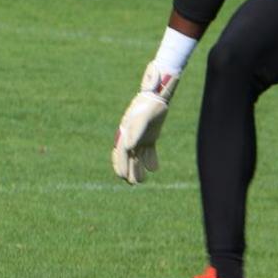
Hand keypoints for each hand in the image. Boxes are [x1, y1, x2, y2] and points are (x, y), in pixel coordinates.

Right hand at [112, 61, 179, 184]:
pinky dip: (151, 160)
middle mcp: (131, 136)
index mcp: (125, 132)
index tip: (122, 176)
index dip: (120, 164)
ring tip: (141, 181)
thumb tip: (128, 146)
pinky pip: (149, 152)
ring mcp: (141, 137)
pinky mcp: (150, 137)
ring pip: (137, 157)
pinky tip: (154, 168)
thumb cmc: (148, 105)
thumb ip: (136, 132)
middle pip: (128, 157)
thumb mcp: (142, 118)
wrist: (157, 94)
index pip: (121, 152)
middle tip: (132, 183)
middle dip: (128, 170)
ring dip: (138, 168)